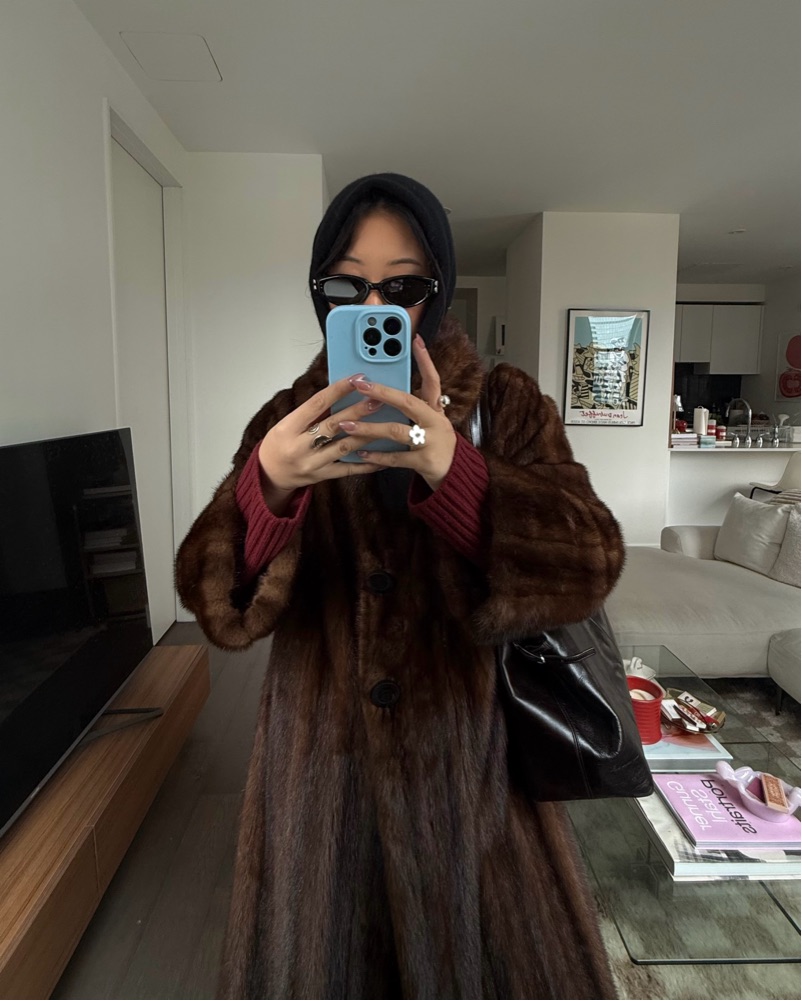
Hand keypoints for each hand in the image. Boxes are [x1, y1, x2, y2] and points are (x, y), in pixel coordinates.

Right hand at [257, 375, 383, 511]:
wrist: (269, 474)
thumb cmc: (279, 444)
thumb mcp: (287, 424)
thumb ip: (312, 412)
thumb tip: (339, 392)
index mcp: (288, 427)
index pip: (317, 404)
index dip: (338, 390)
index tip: (356, 379)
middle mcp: (299, 446)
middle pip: (333, 425)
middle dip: (358, 411)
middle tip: (377, 399)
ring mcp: (311, 463)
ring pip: (344, 447)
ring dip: (366, 434)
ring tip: (385, 423)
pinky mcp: (321, 476)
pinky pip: (347, 469)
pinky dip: (365, 463)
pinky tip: (381, 455)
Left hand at [337, 335, 455, 490]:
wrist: (456, 478)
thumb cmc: (436, 448)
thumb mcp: (430, 425)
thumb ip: (412, 410)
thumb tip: (383, 394)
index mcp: (436, 411)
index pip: (433, 380)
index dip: (425, 360)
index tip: (415, 340)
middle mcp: (435, 423)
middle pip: (408, 402)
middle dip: (382, 392)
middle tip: (360, 384)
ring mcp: (432, 442)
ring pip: (397, 431)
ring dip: (369, 428)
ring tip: (347, 425)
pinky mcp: (425, 462)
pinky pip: (396, 458)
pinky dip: (377, 456)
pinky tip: (360, 453)